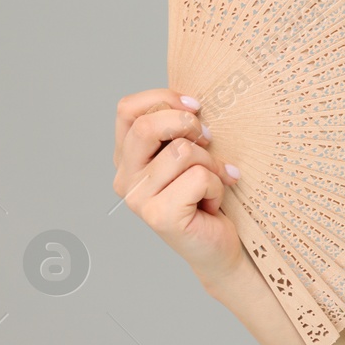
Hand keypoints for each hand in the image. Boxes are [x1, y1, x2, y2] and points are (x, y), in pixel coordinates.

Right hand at [112, 88, 244, 289]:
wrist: (219, 245)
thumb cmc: (206, 194)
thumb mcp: (192, 152)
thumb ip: (180, 129)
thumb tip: (193, 102)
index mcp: (127, 156)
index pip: (127, 109)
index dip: (164, 98)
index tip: (195, 107)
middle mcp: (125, 177)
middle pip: (148, 125)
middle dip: (188, 125)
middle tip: (208, 140)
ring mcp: (138, 199)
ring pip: (181, 151)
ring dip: (210, 163)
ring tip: (212, 181)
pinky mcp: (159, 216)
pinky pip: (197, 178)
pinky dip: (216, 184)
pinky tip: (212, 202)